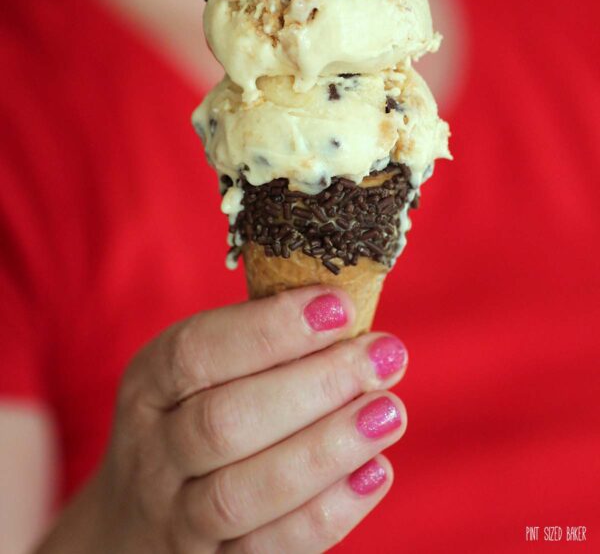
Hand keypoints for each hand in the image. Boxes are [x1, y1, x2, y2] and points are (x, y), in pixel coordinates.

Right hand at [39, 287, 407, 553]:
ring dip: (327, 448)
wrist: (137, 524)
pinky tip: (376, 470)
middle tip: (383, 355)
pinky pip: (271, 549)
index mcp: (150, 385)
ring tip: (389, 410)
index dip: (269, 328)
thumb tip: (344, 309)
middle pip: (224, 422)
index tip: (338, 306)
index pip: (197, 352)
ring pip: (243, 492)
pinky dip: (329, 511)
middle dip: (314, 385)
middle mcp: (152, 454)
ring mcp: (177, 519)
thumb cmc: (192, 419)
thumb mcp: (201, 374)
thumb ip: (258, 345)